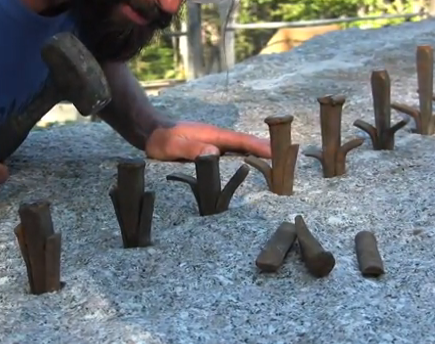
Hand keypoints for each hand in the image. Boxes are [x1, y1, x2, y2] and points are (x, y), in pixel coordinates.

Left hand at [145, 121, 271, 160]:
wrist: (149, 131)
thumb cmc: (160, 139)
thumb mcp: (173, 145)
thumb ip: (193, 148)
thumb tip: (216, 153)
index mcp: (213, 135)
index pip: (241, 141)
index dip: (259, 147)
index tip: (276, 153)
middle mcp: (217, 138)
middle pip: (245, 144)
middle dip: (265, 151)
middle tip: (285, 161)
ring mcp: (213, 143)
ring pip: (239, 150)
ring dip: (256, 155)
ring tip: (274, 166)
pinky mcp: (208, 149)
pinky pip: (231, 155)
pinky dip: (243, 159)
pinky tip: (249, 167)